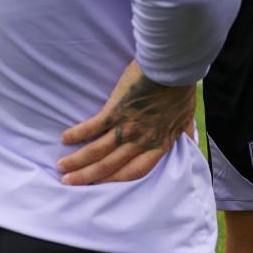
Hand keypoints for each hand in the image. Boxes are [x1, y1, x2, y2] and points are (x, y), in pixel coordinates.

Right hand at [58, 60, 195, 185]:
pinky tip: (65, 138)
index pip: (137, 170)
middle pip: (112, 165)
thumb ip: (185, 131)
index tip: (103, 185)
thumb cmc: (181, 88)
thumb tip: (191, 141)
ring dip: (78, 161)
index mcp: (160, 142)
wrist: (174, 66)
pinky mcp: (116, 110)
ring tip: (62, 167)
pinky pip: (93, 126)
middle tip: (70, 183)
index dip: (118, 180)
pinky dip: (78, 134)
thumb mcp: (187, 114)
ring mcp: (128, 126)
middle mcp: (142, 139)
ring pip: (98, 151)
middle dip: (89, 176)